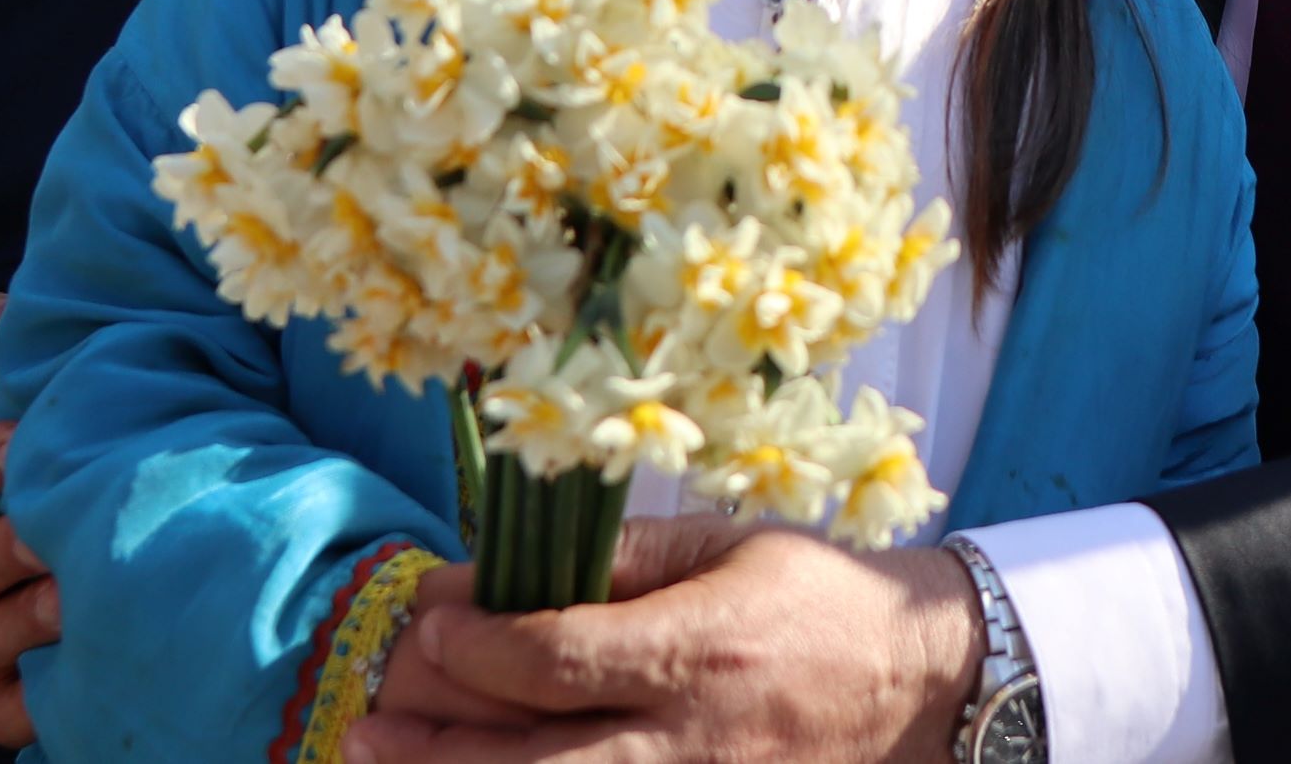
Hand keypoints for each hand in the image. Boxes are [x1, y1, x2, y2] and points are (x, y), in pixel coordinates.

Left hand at [350, 518, 979, 763]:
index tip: (425, 624)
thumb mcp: (723, 548)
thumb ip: (616, 558)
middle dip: (438, 745)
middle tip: (369, 725)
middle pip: (535, 761)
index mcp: (698, 648)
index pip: (555, 656)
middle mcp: (693, 739)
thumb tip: (499, 571)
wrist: (921, 689)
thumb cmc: (815, 600)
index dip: (472, 645)